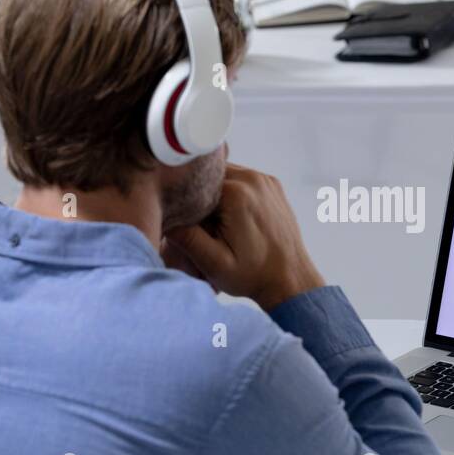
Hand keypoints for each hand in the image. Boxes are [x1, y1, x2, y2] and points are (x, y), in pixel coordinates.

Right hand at [163, 163, 324, 310]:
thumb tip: (163, 217)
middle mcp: (252, 179)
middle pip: (209, 175)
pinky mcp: (272, 185)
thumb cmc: (252, 275)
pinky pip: (241, 179)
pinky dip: (231, 193)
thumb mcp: (214, 264)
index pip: (194, 181)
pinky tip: (231, 218)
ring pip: (224, 175)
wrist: (290, 279)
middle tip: (201, 224)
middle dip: (199, 195)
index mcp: (236, 194)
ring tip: (216, 222)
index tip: (185, 221)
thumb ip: (187, 239)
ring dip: (215, 193)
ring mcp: (265, 180)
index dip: (184, 200)